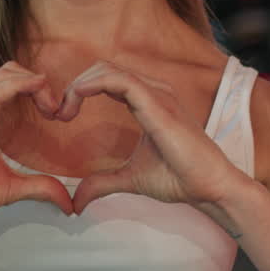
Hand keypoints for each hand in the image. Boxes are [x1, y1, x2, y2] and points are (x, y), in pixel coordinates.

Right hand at [0, 61, 72, 230]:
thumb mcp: (11, 188)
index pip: (8, 82)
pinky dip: (22, 87)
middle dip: (37, 82)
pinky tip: (39, 98)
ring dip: (33, 84)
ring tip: (52, 108)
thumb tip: (68, 202)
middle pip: (7, 72)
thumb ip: (39, 187)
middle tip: (56, 109)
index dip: (34, 87)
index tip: (54, 111)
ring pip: (3, 76)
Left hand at [55, 61, 254, 219]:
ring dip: (80, 85)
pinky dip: (94, 84)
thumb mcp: (130, 179)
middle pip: (104, 68)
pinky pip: (122, 81)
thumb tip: (77, 202)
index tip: (63, 116)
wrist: (208, 187)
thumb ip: (102, 183)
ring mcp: (157, 95)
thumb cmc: (179, 177)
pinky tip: (78, 99)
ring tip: (66, 111)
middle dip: (76, 86)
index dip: (81, 90)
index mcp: (147, 101)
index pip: (108, 78)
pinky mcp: (158, 105)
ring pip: (109, 69)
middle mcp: (153, 91)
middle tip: (60, 114)